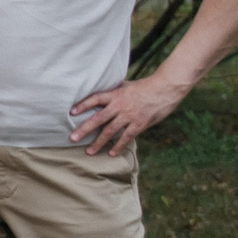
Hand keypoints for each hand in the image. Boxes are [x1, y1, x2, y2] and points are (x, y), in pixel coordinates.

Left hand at [68, 74, 187, 153]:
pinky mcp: (139, 124)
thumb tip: (105, 89)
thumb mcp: (127, 84)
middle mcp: (119, 106)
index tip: (72, 112)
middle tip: (72, 138)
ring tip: (89, 151)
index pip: (95, 99)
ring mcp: (129, 116)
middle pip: (98, 118)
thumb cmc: (146, 86)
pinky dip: (118, 146)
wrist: (165, 88)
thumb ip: (115, 90)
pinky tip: (111, 153)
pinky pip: (126, 137)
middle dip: (84, 129)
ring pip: (110, 131)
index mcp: (115, 94)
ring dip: (99, 142)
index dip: (83, 105)